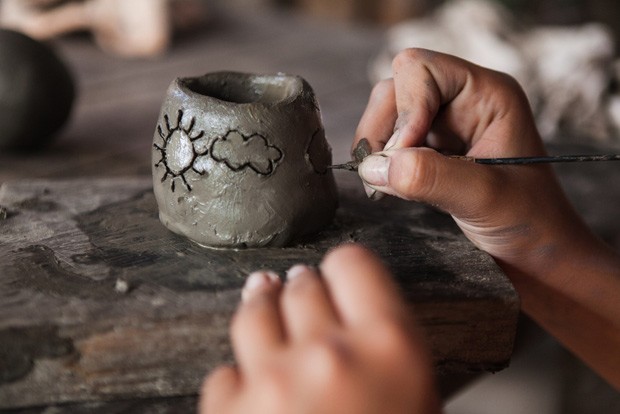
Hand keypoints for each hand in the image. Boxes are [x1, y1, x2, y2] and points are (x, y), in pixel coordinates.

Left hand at [199, 244, 440, 413]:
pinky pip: (226, 373)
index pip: (354, 263)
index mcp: (390, 347)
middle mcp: (330, 355)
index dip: (344, 271)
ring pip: (254, 312)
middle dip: (303, 293)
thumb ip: (391, 347)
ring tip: (264, 308)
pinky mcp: (227, 412)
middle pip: (303, 284)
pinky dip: (239, 381)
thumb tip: (363, 316)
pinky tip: (254, 393)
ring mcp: (272, 382)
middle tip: (303, 303)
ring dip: (262, 312)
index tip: (338, 278)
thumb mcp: (419, 397)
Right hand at [355, 48, 593, 276]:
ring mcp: (442, 126)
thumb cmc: (530, 220)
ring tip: (385, 186)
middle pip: (395, 90)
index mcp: (487, 94)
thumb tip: (375, 166)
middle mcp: (461, 102)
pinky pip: (388, 145)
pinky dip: (380, 166)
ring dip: (377, 150)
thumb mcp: (485, 197)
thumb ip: (431, 177)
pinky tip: (390, 189)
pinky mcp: (428, 151)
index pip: (423, 70)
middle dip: (383, 131)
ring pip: (386, 117)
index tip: (402, 154)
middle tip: (381, 173)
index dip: (405, 108)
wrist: (535, 251)